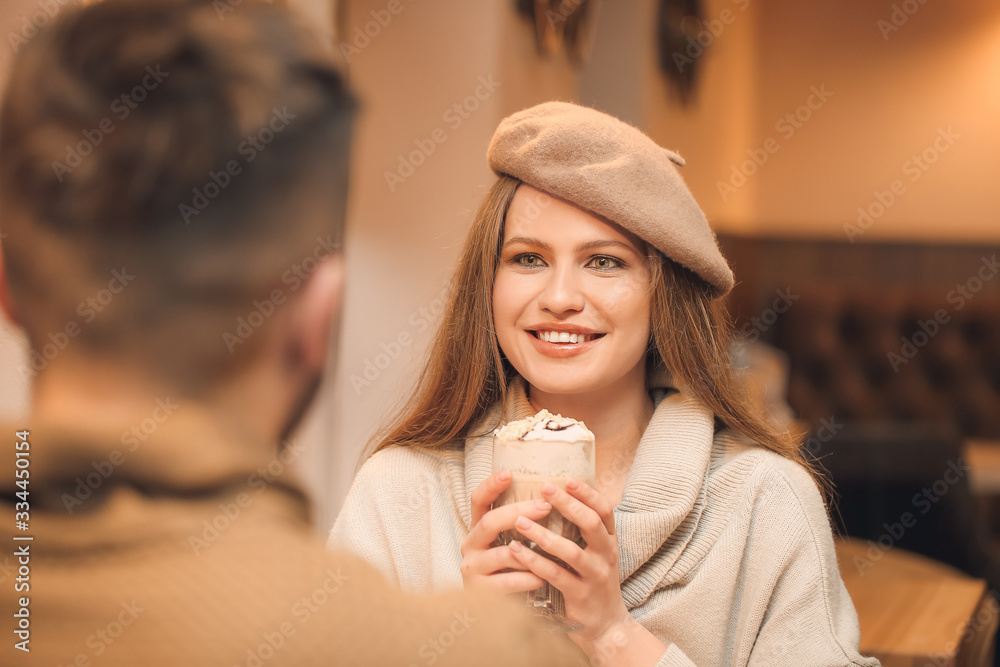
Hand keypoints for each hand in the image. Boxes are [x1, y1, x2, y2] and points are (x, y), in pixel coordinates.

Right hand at [459, 469, 553, 593]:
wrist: (494, 612)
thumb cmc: (509, 569)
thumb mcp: (510, 541)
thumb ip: (520, 523)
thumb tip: (551, 496)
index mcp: (478, 529)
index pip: (478, 500)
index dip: (491, 485)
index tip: (509, 473)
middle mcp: (470, 544)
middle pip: (490, 522)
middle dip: (519, 511)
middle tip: (545, 506)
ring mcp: (472, 568)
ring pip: (500, 553)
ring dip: (528, 550)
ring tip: (552, 545)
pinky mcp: (479, 591)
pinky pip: (505, 582)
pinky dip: (525, 579)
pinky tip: (541, 578)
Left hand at [506, 477, 631, 648]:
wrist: (607, 626)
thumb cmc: (595, 581)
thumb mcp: (597, 553)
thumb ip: (584, 530)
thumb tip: (561, 496)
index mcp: (610, 540)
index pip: (604, 510)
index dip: (588, 493)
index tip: (567, 479)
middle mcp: (606, 555)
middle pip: (591, 524)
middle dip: (567, 504)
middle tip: (544, 488)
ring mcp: (594, 576)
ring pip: (570, 551)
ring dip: (543, 534)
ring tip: (520, 520)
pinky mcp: (579, 595)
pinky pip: (555, 575)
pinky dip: (534, 561)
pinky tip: (516, 550)